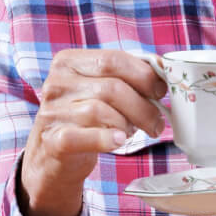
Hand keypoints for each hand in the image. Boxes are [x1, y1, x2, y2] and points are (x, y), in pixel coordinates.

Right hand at [20, 49, 165, 215]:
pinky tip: (119, 141)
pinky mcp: (52, 140)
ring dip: (128, 124)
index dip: (144, 75)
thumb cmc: (86, 118)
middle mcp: (56, 83)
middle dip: (143, 105)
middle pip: (111, 87)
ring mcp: (52, 112)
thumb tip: (163, 70)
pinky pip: (86, 136)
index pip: (112, 59)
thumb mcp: (100, 90)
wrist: (54, 156)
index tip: (161, 90)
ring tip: (133, 132)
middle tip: (157, 121)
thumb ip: (125, 77)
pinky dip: (107, 139)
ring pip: (101, 111)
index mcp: (68, 62)